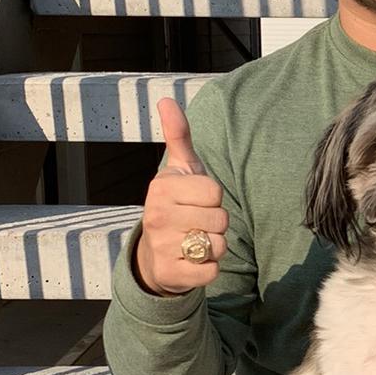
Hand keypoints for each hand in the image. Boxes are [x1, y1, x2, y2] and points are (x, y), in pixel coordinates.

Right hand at [133, 97, 228, 294]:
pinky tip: (192, 262)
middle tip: (196, 223)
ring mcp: (162, 247)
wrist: (155, 256)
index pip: (215, 192)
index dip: (213, 199)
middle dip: (216, 223)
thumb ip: (178, 136)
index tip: (196, 201)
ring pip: (218, 245)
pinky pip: (211, 271)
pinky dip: (209, 269)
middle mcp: (157, 217)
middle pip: (220, 219)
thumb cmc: (176, 206)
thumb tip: (166, 100)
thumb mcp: (179, 170)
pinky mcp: (171, 274)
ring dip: (214, 246)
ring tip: (194, 242)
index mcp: (162, 188)